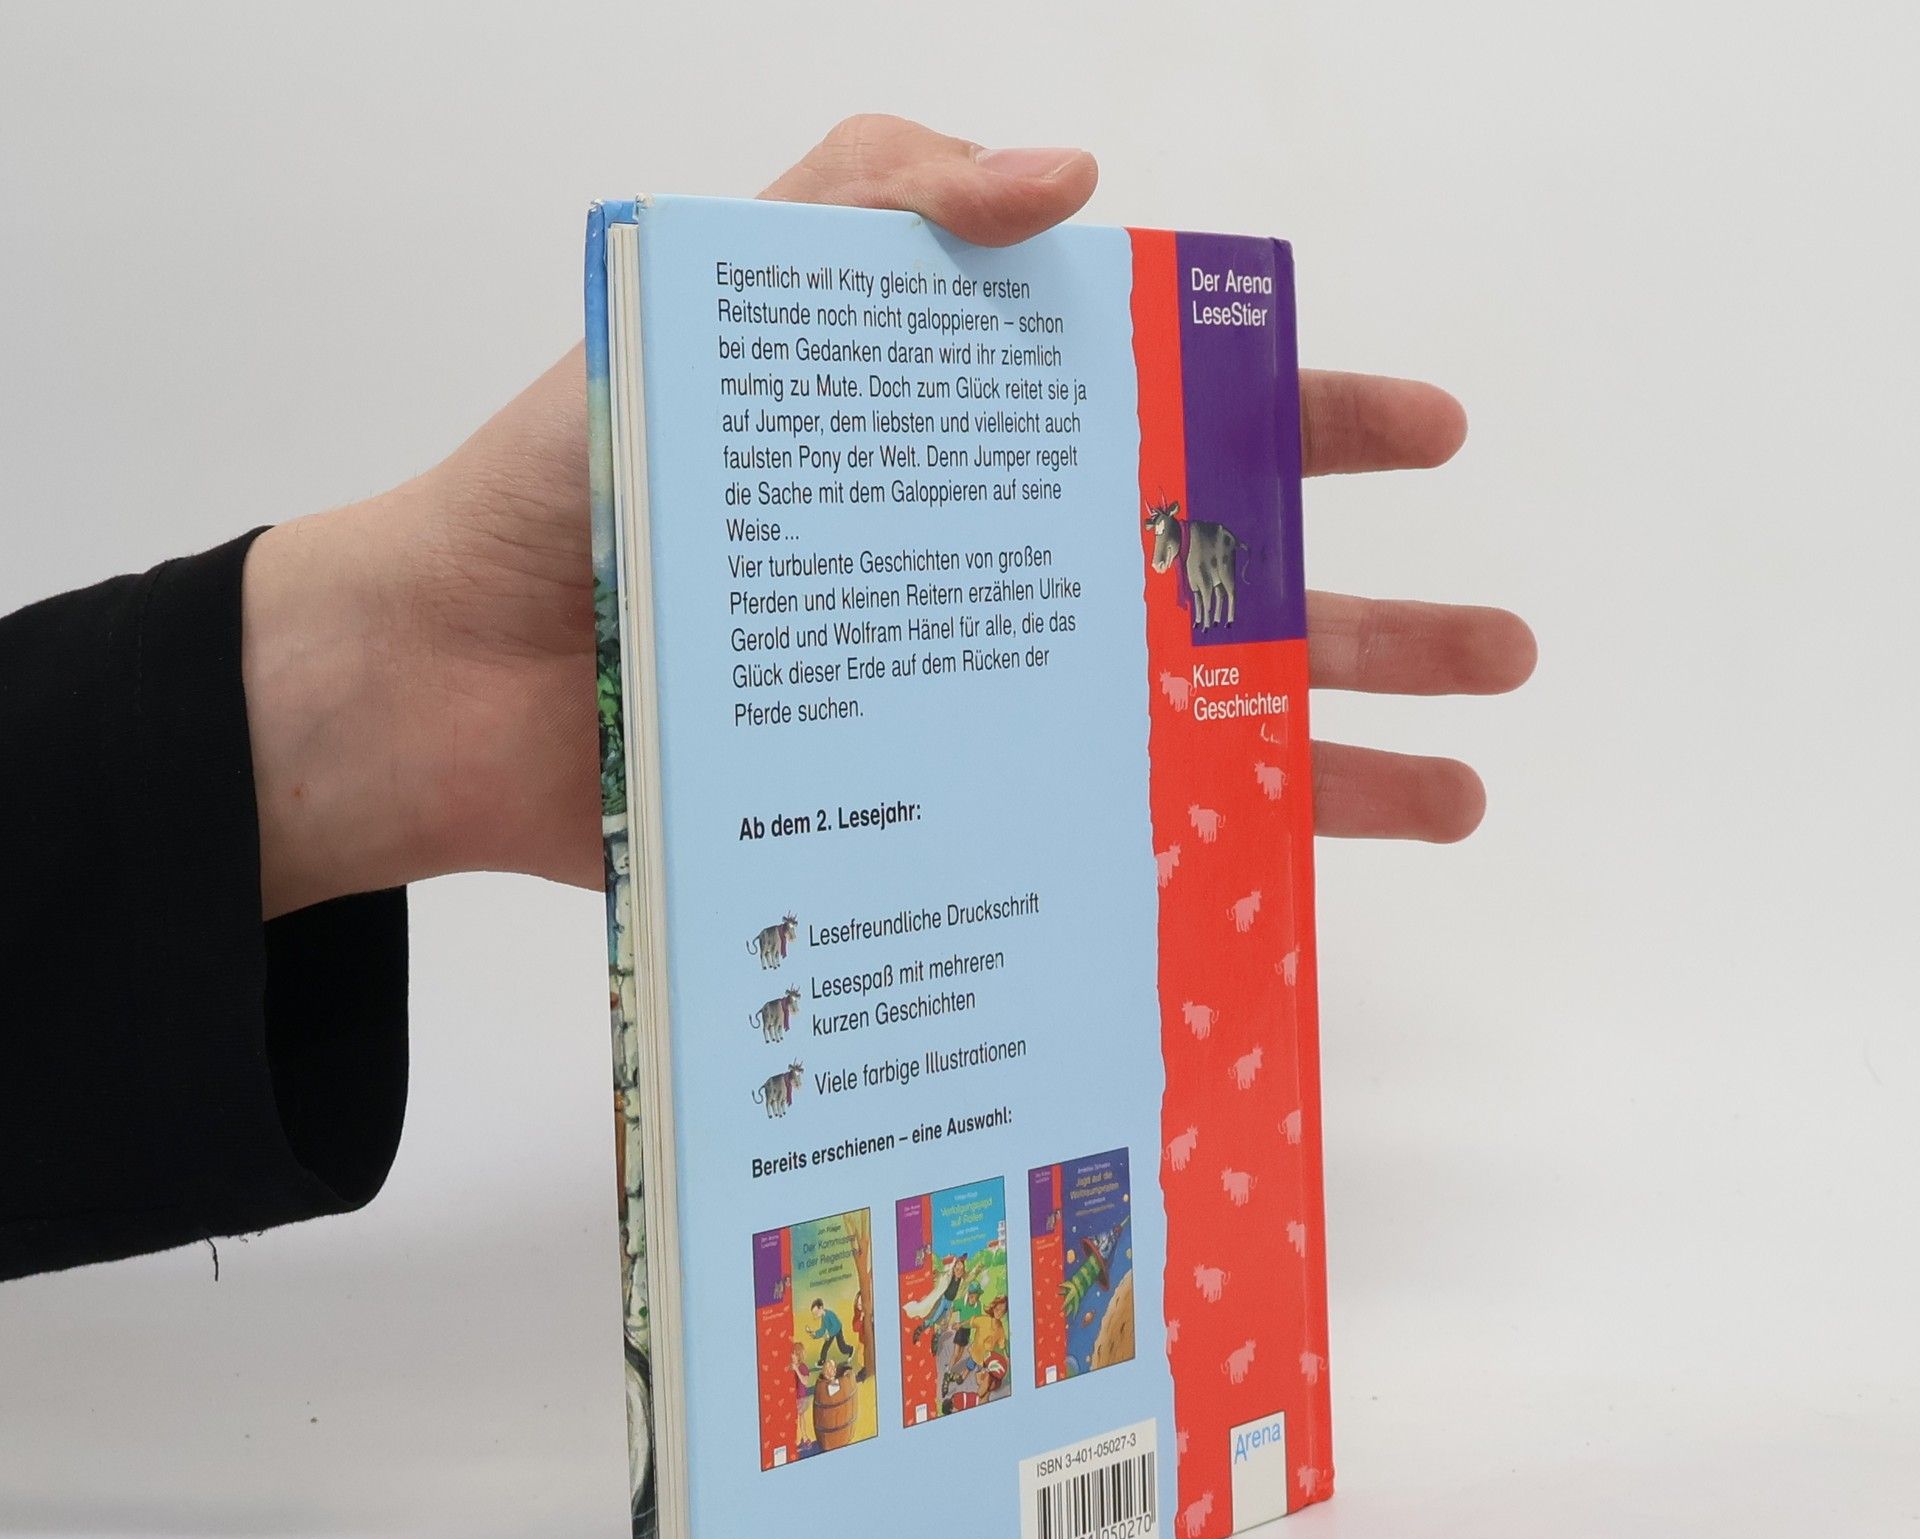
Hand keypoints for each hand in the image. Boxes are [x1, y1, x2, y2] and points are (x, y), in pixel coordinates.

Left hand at [240, 115, 1532, 918]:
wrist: (444, 680)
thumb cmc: (563, 484)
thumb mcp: (718, 298)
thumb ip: (877, 200)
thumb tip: (1075, 177)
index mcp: (970, 459)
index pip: (1173, 426)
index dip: (1299, 426)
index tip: (1423, 435)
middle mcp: (991, 593)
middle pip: (1216, 604)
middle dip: (1371, 623)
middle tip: (1502, 650)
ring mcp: (966, 720)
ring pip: (1177, 746)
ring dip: (1325, 767)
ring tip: (1459, 792)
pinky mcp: (915, 829)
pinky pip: (1071, 857)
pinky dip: (1172, 884)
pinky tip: (1274, 912)